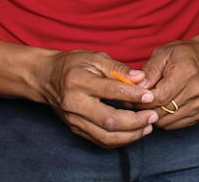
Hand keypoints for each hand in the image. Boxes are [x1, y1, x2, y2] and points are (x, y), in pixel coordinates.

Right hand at [40, 50, 158, 147]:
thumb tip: (140, 78)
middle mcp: (75, 104)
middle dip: (135, 121)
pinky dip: (119, 140)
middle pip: (109, 120)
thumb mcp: (95, 57)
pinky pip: (99, 141)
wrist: (45, 78)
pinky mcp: (75, 129)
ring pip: (105, 136)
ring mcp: (74, 120)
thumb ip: (118, 68)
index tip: (150, 96)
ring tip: (148, 127)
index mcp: (79, 81)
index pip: (110, 91)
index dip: (132, 95)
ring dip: (130, 135)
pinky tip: (133, 133)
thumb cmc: (73, 65)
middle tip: (153, 116)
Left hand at [138, 39, 198, 129]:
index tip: (132, 97)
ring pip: (166, 121)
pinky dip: (164, 119)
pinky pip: (174, 125)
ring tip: (149, 103)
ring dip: (153, 115)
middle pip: (162, 111)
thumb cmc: (184, 55)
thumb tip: (137, 88)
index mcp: (187, 74)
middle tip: (136, 102)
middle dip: (144, 109)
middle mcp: (196, 92)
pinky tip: (162, 107)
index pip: (159, 97)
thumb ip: (149, 71)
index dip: (141, 101)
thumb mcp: (164, 53)